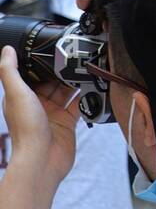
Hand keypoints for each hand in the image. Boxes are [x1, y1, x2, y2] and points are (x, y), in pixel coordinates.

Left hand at [0, 45, 79, 186]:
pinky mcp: (68, 122)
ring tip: (87, 66)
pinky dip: (87, 96)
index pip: (34, 75)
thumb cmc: (26, 130)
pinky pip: (79, 105)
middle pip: (53, 81)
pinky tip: (93, 86)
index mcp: (23, 97)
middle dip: (63, 70)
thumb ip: (10, 71)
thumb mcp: (16, 94)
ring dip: (76, 80)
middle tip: (76, 54)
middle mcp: (38, 104)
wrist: (42, 160)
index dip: (43, 62)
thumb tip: (7, 50)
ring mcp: (54, 113)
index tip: (54, 48)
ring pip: (67, 91)